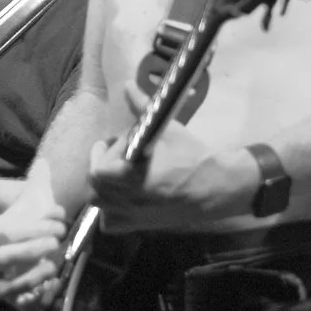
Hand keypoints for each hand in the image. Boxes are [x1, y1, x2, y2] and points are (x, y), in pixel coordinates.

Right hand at [0, 186, 69, 309]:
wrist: (33, 250)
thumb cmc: (31, 224)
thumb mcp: (33, 202)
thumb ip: (38, 181)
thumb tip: (45, 163)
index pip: (3, 232)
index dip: (32, 227)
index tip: (59, 219)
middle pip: (3, 257)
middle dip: (32, 248)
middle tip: (58, 240)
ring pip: (7, 287)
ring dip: (34, 275)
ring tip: (55, 264)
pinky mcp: (14, 302)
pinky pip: (22, 306)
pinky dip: (38, 299)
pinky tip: (54, 285)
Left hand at [88, 120, 257, 230]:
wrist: (216, 187)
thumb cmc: (191, 156)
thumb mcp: (166, 128)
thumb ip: (142, 107)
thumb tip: (128, 85)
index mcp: (132, 176)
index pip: (98, 169)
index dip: (102, 154)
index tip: (110, 142)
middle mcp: (128, 199)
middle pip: (95, 185)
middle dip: (102, 166)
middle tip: (117, 154)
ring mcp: (132, 215)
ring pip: (99, 203)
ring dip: (103, 187)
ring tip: (118, 174)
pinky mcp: (140, 225)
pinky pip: (110, 223)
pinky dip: (109, 211)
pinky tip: (123, 197)